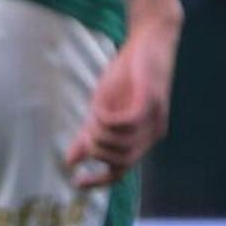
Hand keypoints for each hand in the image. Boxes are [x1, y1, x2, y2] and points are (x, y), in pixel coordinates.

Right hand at [65, 17, 177, 187]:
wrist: (148, 42)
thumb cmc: (126, 76)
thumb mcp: (102, 109)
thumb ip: (89, 134)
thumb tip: (71, 160)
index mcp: (143, 139)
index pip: (123, 171)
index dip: (99, 181)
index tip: (75, 183)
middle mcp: (153, 134)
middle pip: (120, 163)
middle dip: (96, 149)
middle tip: (87, 128)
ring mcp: (154, 120)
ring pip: (121, 146)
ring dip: (99, 134)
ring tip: (93, 115)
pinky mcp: (151, 103)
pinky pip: (125, 124)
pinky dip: (105, 120)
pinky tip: (97, 107)